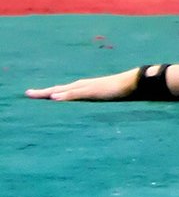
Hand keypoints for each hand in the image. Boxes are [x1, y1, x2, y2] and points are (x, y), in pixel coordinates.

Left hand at [27, 67, 146, 100]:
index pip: (62, 91)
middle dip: (43, 92)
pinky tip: (55, 98)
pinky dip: (65, 96)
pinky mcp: (93, 90)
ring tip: (35, 95)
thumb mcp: (105, 98)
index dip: (49, 93)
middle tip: (27, 94)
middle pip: (58, 89)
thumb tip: (91, 114)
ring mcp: (87, 87)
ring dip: (49, 93)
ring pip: (64, 90)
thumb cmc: (120, 90)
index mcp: (84, 88)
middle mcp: (83, 85)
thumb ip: (97, 101)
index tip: (36, 95)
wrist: (134, 82)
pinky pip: (76, 94)